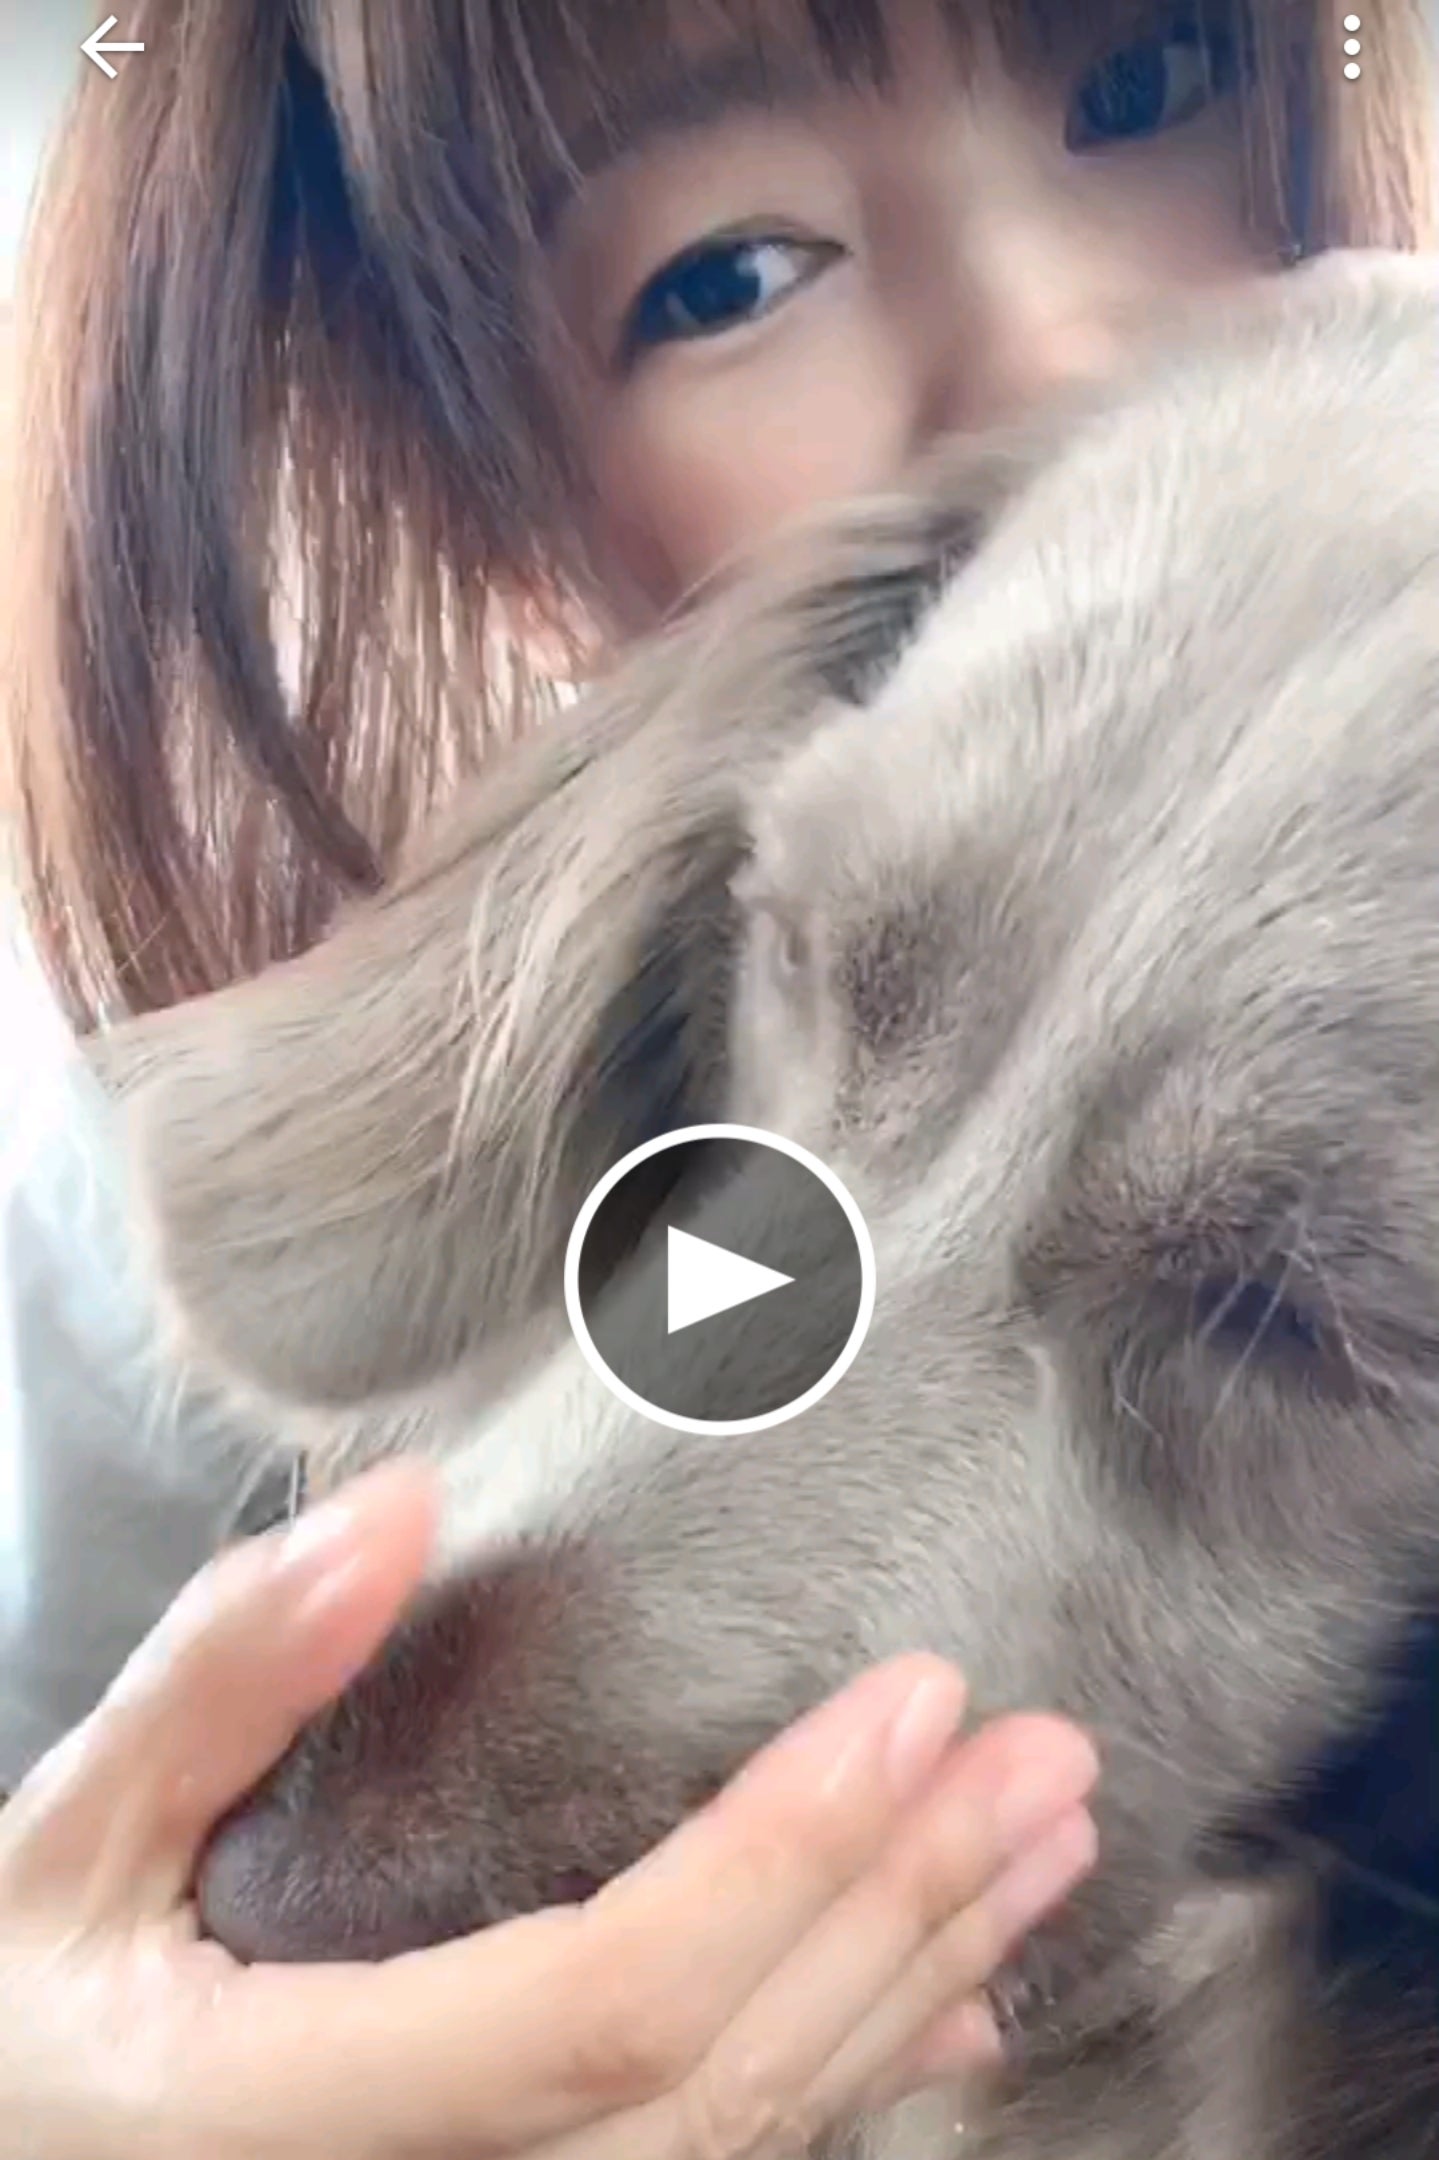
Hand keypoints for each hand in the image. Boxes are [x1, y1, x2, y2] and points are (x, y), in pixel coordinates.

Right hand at [0, 1463, 1098, 2159]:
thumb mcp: (59, 1852)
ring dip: (919, 1971)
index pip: (611, 2002)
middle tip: (1041, 1755)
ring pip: (753, 2130)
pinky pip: (718, 2157)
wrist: (31, 2156)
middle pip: (731, 2075)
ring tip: (1042, 1841)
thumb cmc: (20, 2025)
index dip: (784, 1860)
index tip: (915, 1706)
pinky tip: (952, 2003)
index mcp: (315, 2117)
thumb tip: (392, 1513)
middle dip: (908, 1904)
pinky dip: (858, 2069)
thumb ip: (219, 1685)